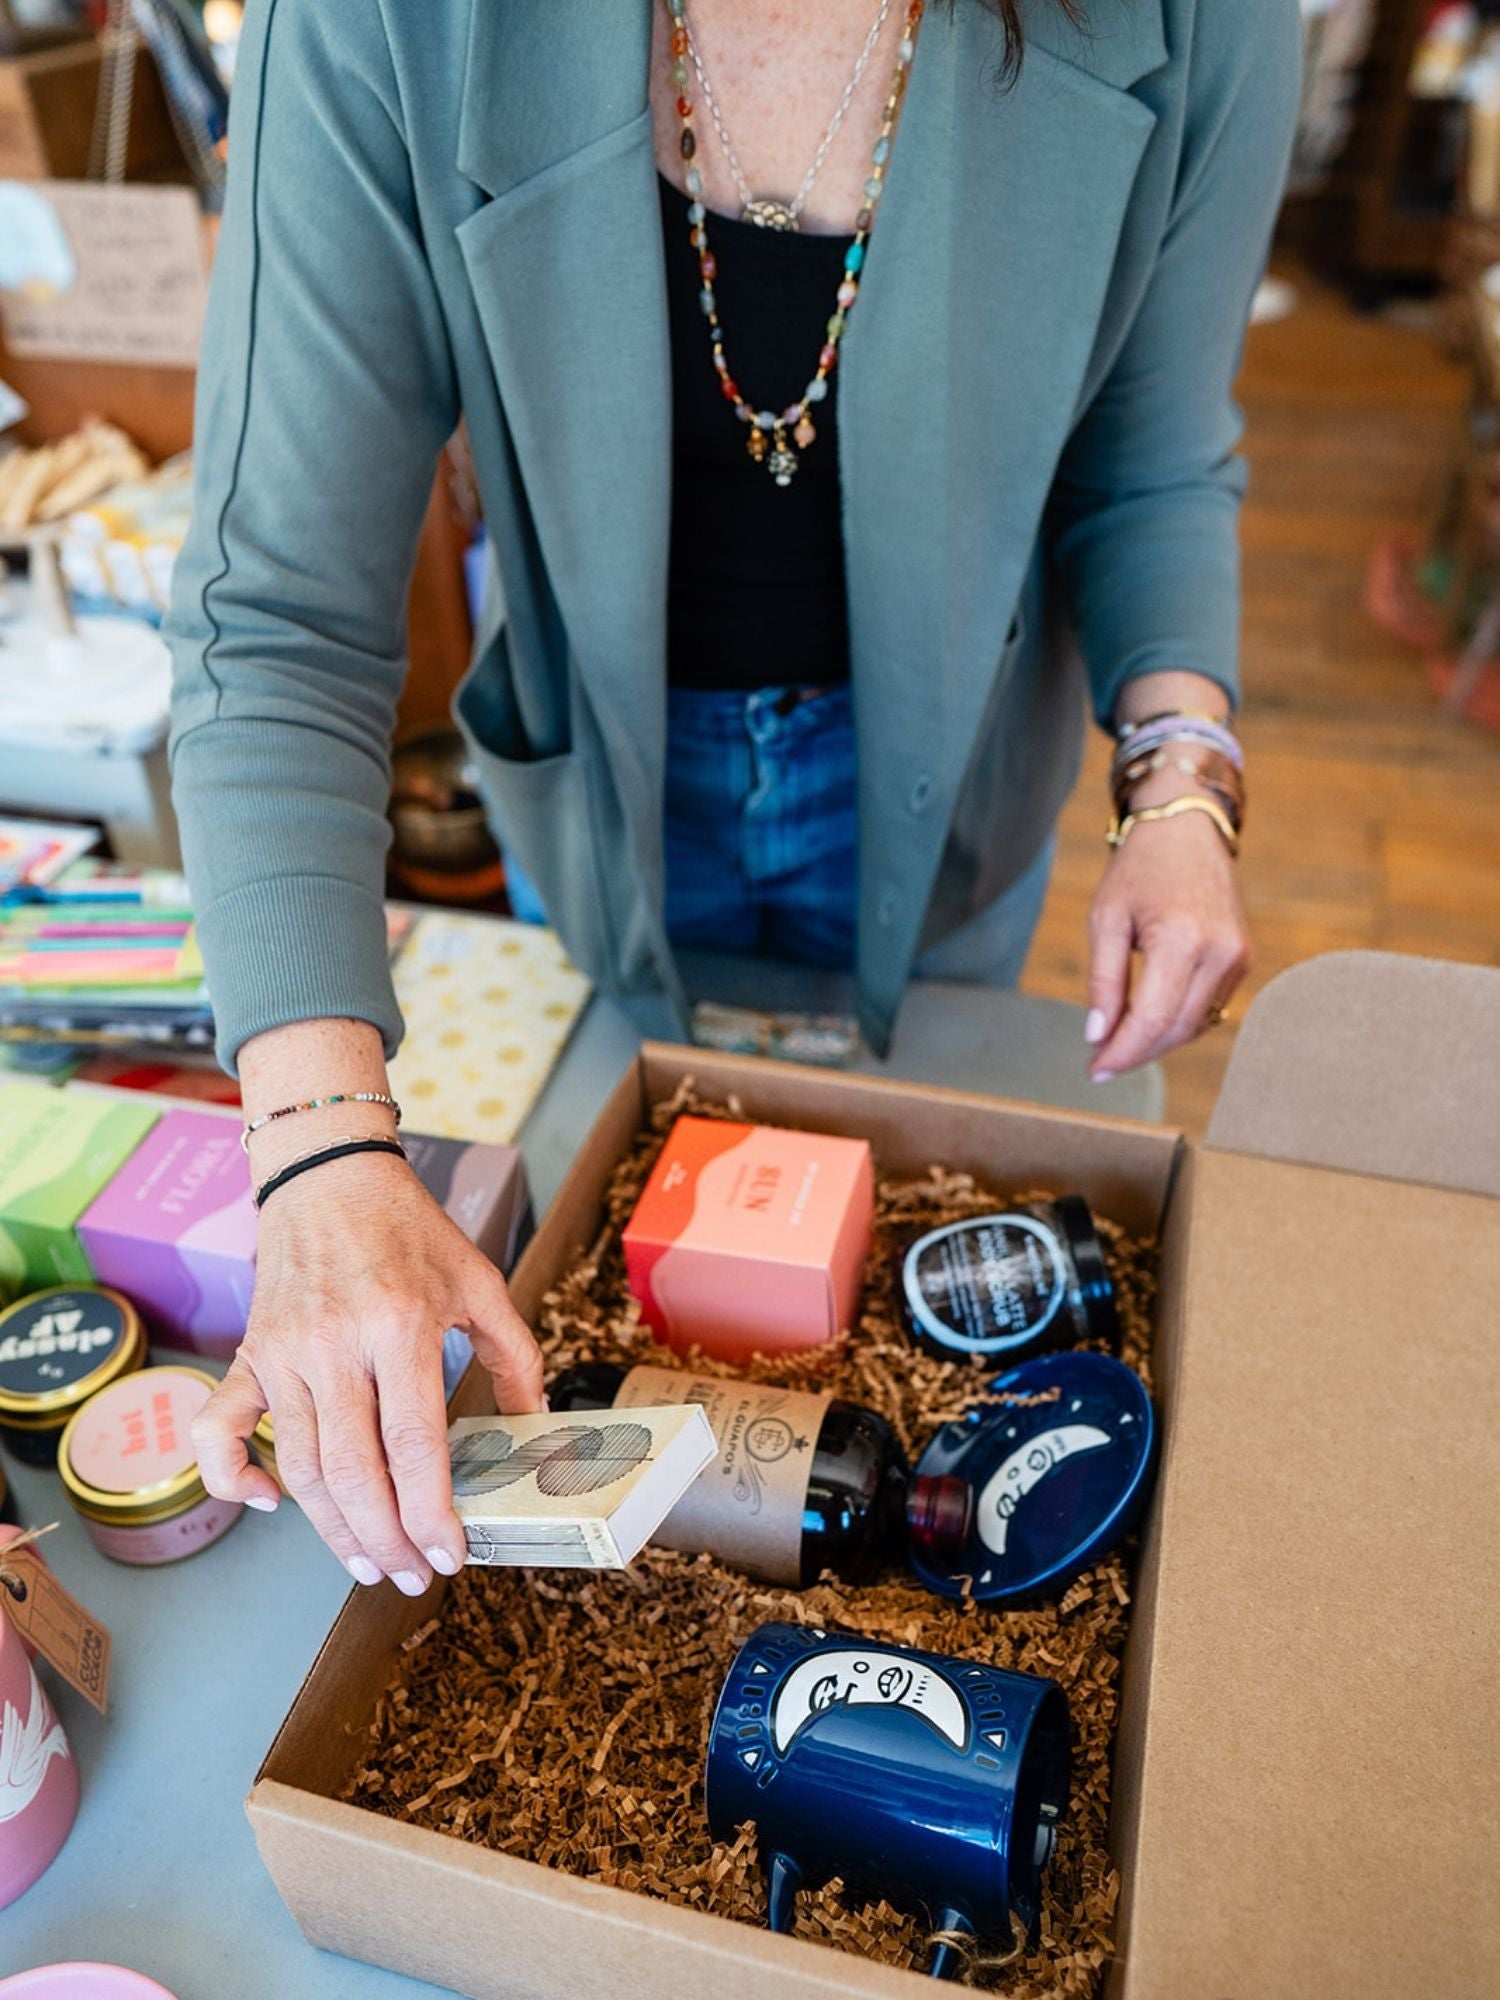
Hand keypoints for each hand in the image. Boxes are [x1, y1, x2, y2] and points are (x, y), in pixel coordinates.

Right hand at [191, 1150, 543, 1593]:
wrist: (328, 1176)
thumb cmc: (408, 1229)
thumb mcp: (479, 1280)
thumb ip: (515, 1354)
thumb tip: (533, 1423)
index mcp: (398, 1326)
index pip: (412, 1443)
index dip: (429, 1512)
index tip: (447, 1556)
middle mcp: (334, 1345)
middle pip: (354, 1472)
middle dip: (386, 1540)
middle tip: (409, 1576)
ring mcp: (282, 1353)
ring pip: (300, 1465)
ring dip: (332, 1529)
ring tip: (367, 1563)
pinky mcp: (248, 1355)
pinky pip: (220, 1429)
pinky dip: (233, 1476)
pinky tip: (273, 1504)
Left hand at [1084, 807, 1250, 1079]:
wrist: (1187, 830)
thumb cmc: (1138, 870)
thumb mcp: (1105, 919)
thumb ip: (1103, 982)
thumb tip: (1097, 1036)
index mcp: (1181, 939)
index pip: (1152, 1019)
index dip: (1122, 1052)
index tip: (1095, 1071)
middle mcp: (1219, 952)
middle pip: (1176, 1030)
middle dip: (1137, 1053)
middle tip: (1100, 1063)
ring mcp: (1238, 957)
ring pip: (1195, 1025)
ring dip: (1156, 1041)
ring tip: (1118, 1039)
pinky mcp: (1243, 958)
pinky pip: (1208, 1007)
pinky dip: (1176, 1020)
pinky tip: (1147, 1017)